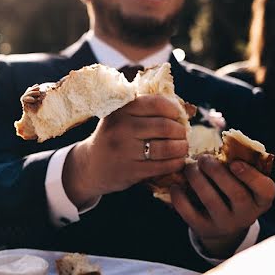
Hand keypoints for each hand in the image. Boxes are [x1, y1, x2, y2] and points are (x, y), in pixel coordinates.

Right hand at [63, 95, 188, 206]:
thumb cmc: (114, 137)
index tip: (178, 117)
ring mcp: (125, 151)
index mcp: (121, 110)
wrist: (91, 166)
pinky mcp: (130, 171)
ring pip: (166, 148)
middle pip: (165, 126)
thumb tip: (182, 109)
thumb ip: (144, 110)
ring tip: (182, 148)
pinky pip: (162, 166)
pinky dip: (176, 163)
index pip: (157, 104)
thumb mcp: (120, 117)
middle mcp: (121, 128)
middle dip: (180, 131)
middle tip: (183, 135)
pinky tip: (177, 161)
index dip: (174, 110)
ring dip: (181, 148)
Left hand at [171, 156, 274, 257]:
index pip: (265, 189)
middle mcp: (247, 215)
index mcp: (261, 199)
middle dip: (217, 171)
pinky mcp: (205, 229)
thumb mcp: (243, 182)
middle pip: (236, 193)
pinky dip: (180, 198)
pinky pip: (190, 214)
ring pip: (211, 200)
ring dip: (197, 179)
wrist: (221, 224)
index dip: (251, 175)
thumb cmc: (233, 191)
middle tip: (203, 159)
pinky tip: (176, 186)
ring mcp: (226, 224)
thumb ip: (239, 165)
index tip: (234, 163)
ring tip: (189, 168)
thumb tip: (224, 143)